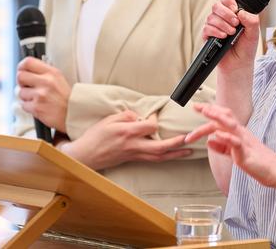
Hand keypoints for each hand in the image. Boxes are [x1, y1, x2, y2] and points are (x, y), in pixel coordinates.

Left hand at [16, 56, 70, 132]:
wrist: (73, 113)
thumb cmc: (66, 97)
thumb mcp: (58, 78)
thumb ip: (43, 72)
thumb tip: (26, 70)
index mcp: (51, 72)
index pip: (28, 62)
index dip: (21, 66)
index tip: (21, 71)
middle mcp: (46, 82)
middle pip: (20, 76)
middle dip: (22, 82)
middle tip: (27, 86)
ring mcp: (40, 95)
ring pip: (20, 92)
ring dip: (26, 96)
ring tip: (37, 98)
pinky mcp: (36, 108)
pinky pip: (23, 105)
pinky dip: (28, 106)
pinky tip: (38, 106)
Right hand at [62, 110, 192, 170]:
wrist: (85, 156)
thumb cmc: (95, 136)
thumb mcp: (108, 120)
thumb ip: (126, 116)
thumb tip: (139, 116)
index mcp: (127, 133)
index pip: (150, 127)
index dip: (155, 120)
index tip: (155, 115)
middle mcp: (133, 146)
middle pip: (160, 147)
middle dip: (177, 143)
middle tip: (190, 138)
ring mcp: (134, 155)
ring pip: (159, 157)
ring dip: (175, 154)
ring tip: (188, 151)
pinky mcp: (133, 160)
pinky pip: (152, 160)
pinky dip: (165, 158)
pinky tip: (172, 156)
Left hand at [186, 103, 275, 187]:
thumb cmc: (257, 162)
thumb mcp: (235, 153)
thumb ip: (223, 147)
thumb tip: (209, 141)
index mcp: (238, 133)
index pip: (223, 117)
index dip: (210, 110)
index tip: (197, 106)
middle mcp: (241, 133)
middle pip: (224, 117)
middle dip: (209, 111)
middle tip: (195, 107)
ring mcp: (244, 142)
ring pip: (230, 125)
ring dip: (216, 117)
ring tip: (205, 112)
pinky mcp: (247, 153)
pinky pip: (236, 143)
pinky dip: (226, 138)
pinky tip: (217, 135)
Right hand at [202, 0, 260, 75]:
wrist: (239, 64)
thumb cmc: (246, 47)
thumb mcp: (254, 33)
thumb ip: (251, 20)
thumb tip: (241, 12)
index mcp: (233, 13)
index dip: (229, 1)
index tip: (235, 9)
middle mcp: (222, 17)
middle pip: (216, 5)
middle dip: (226, 14)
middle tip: (235, 23)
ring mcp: (214, 26)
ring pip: (211, 17)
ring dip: (223, 24)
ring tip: (231, 33)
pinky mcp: (208, 36)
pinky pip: (206, 28)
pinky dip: (216, 32)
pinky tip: (223, 37)